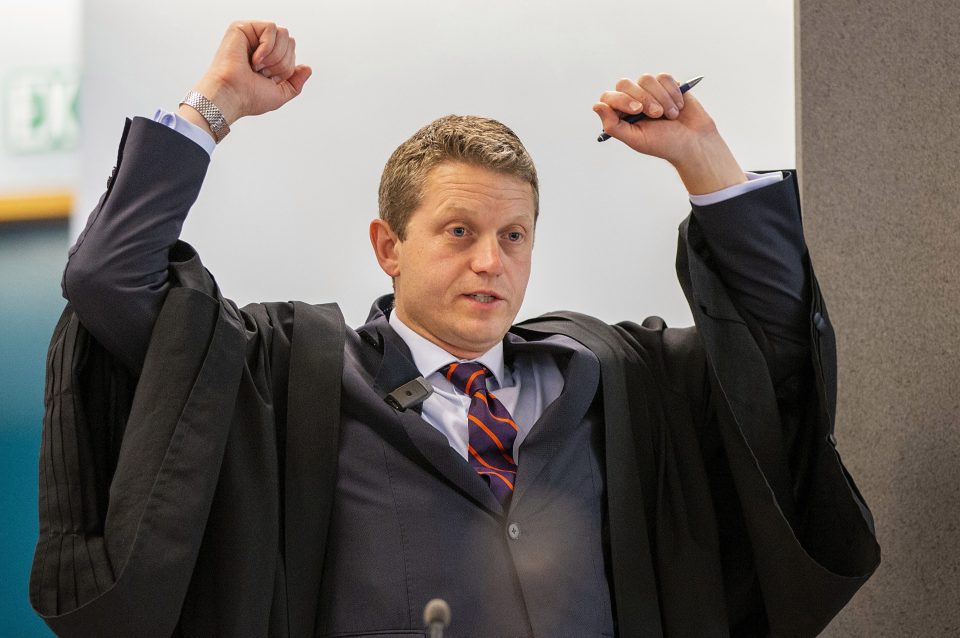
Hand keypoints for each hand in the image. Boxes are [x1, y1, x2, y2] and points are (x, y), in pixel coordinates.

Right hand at [180, 21, 311, 129]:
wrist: (232, 96)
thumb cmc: (250, 97)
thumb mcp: (280, 94)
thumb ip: (296, 82)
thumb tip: (307, 68)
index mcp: (268, 58)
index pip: (292, 52)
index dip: (287, 69)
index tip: (269, 80)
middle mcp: (259, 45)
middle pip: (290, 41)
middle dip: (283, 63)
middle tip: (264, 74)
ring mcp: (251, 35)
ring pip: (284, 34)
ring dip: (275, 56)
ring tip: (258, 67)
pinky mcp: (242, 28)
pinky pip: (272, 28)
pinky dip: (267, 47)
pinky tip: (254, 59)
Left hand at [592, 73, 745, 194]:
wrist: (694, 142)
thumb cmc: (664, 144)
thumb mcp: (636, 139)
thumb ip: (613, 125)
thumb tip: (597, 106)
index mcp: (620, 114)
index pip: (608, 97)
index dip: (621, 100)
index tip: (638, 111)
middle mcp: (632, 99)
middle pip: (625, 83)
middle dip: (643, 98)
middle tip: (657, 115)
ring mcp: (649, 90)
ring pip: (646, 79)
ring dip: (661, 98)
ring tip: (671, 115)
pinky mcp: (666, 84)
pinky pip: (664, 77)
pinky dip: (672, 93)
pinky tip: (679, 107)